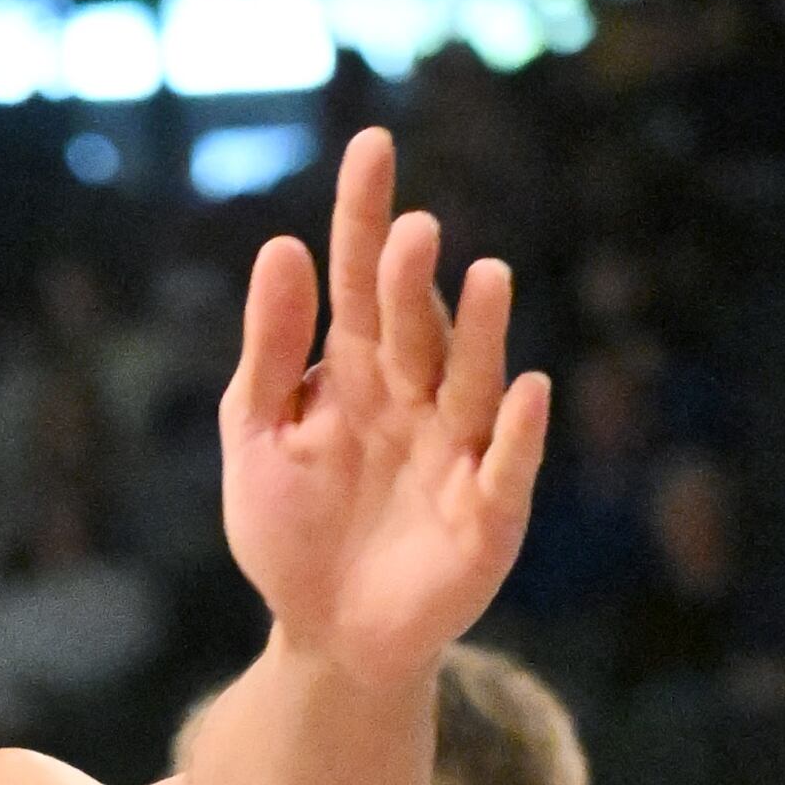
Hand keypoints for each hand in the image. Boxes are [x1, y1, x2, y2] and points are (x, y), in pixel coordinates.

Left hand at [221, 127, 549, 684]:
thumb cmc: (291, 533)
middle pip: (415, 324)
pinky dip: (519, 434)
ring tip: (486, 275)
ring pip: (472, 380)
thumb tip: (282, 245)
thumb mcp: (256, 437)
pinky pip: (507, 468)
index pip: (361, 279)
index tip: (371, 147)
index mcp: (357, 371)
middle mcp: (415, 397)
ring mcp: (457, 451)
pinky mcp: (488, 514)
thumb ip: (269, 352)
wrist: (325, 638)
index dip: (365, 216)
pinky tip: (528, 391)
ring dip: (482, 331)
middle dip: (414, 279)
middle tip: (412, 231)